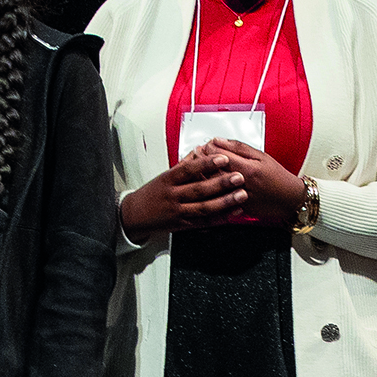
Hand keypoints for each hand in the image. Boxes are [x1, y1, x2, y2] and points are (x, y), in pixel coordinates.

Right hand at [119, 149, 249, 233]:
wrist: (135, 216)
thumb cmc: (152, 194)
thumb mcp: (165, 176)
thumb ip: (184, 165)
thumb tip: (201, 151)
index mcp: (168, 180)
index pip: (188, 170)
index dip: (206, 164)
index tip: (223, 158)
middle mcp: (173, 196)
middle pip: (199, 189)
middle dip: (221, 183)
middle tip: (239, 177)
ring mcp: (178, 212)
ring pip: (204, 208)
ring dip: (225, 202)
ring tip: (241, 195)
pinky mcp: (182, 225)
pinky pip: (203, 223)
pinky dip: (219, 219)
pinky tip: (232, 213)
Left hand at [203, 139, 308, 224]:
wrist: (289, 200)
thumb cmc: (277, 177)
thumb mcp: (261, 156)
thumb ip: (239, 147)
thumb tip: (219, 140)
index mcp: (248, 169)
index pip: (220, 156)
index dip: (209, 148)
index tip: (205, 144)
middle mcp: (241, 184)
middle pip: (212, 170)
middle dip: (202, 160)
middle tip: (198, 153)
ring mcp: (238, 197)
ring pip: (212, 186)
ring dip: (202, 174)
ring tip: (199, 166)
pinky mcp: (236, 207)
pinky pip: (218, 198)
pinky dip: (210, 189)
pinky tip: (206, 182)